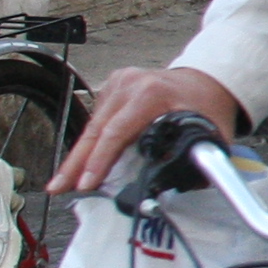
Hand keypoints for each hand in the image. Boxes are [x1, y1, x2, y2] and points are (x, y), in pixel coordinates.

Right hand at [52, 66, 250, 195]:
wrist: (206, 79)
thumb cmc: (208, 106)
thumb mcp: (211, 132)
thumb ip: (198, 159)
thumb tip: (187, 188)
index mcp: (151, 93)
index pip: (117, 132)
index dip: (99, 161)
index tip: (86, 185)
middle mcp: (130, 84)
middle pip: (96, 129)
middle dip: (75, 164)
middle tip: (57, 188)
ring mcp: (119, 83)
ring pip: (92, 125)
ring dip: (78, 157)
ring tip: (62, 183)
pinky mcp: (113, 87)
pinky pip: (98, 119)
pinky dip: (90, 143)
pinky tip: (79, 165)